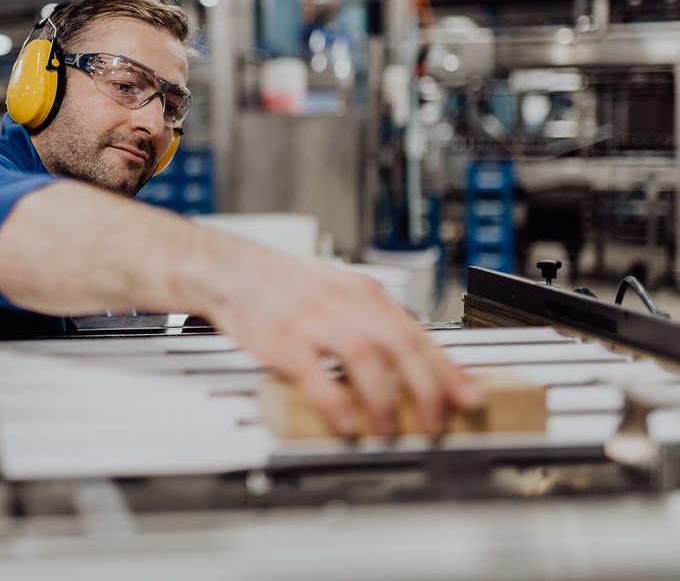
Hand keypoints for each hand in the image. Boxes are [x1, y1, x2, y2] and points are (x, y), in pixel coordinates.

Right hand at [206, 253, 482, 436]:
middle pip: (399, 344)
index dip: (447, 369)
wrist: (230, 271)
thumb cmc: (285, 286)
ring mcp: (310, 319)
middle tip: (435, 421)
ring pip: (363, 358)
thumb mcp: (338, 291)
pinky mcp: (280, 340)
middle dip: (425, 388)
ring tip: (389, 428)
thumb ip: (373, 321)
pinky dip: (335, 404)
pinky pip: (316, 377)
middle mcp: (341, 301)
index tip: (468, 397)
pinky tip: (345, 424)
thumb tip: (414, 362)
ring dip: (384, 399)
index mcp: (362, 292)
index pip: (417, 332)